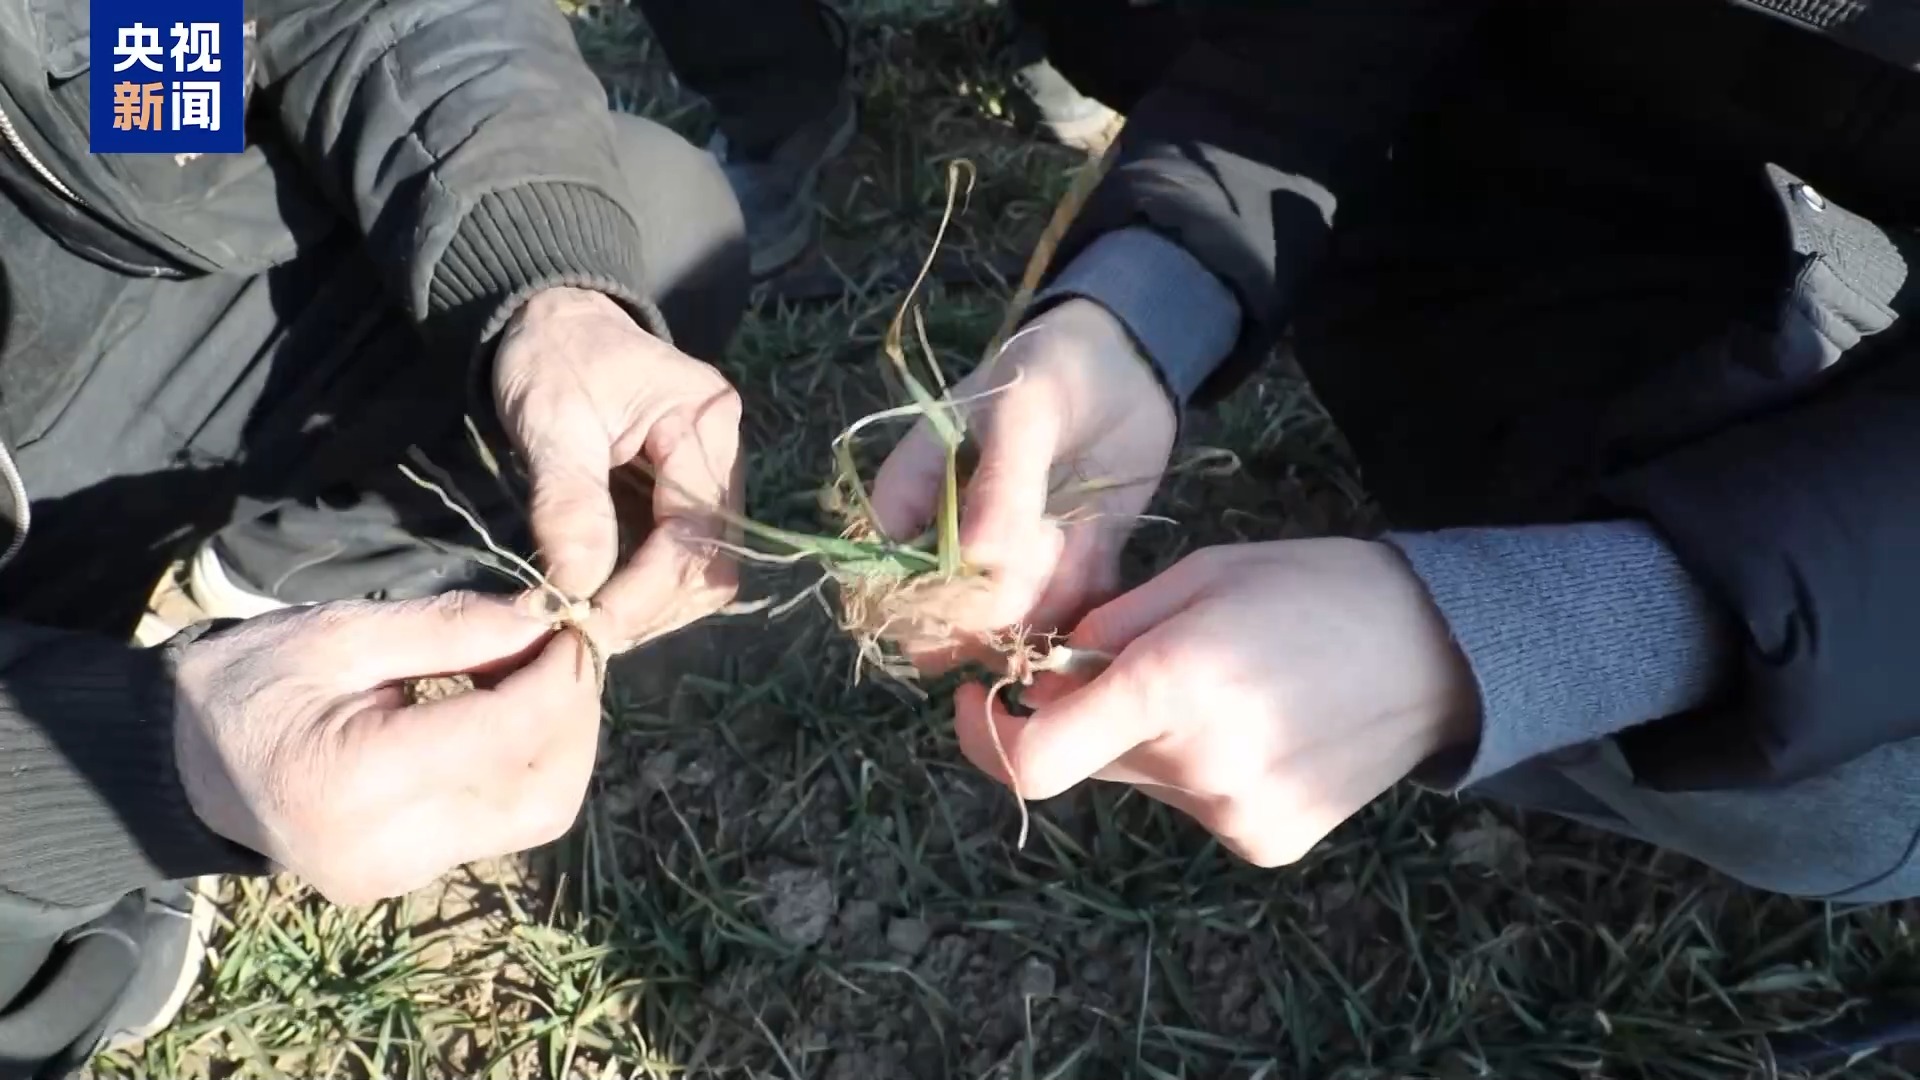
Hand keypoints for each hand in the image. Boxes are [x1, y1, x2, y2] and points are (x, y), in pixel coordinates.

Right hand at [171, 591, 601, 904]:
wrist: (176, 763)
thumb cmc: (248, 681)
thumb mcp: (338, 632)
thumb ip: (449, 629)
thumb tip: (546, 617)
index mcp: (354, 780)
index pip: (505, 734)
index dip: (559, 678)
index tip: (575, 625)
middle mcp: (385, 847)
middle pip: (540, 791)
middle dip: (573, 714)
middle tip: (568, 648)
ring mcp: (399, 876)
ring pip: (534, 814)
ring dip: (560, 743)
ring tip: (541, 675)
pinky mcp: (408, 879)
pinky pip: (501, 823)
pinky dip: (524, 765)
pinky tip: (509, 713)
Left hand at [493, 287, 741, 650]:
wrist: (552, 319)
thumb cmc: (551, 357)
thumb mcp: (550, 419)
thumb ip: (568, 503)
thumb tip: (576, 590)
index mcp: (703, 419)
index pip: (696, 532)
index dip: (646, 589)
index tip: (587, 625)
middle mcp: (725, 451)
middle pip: (713, 561)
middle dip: (651, 607)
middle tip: (584, 635)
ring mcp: (713, 476)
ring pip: (706, 571)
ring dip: (653, 609)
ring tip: (591, 623)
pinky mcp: (689, 495)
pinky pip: (686, 560)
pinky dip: (648, 592)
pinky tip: (606, 601)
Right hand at [869, 299, 1175, 667]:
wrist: (1128, 361)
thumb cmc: (1052, 367)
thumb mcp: (1023, 410)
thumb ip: (1001, 484)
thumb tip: (977, 563)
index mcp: (912, 497)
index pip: (884, 579)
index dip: (916, 604)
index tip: (970, 583)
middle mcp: (953, 543)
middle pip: (947, 620)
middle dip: (995, 605)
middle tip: (1042, 544)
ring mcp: (1011, 564)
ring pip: (1012, 625)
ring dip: (1047, 600)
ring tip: (1071, 535)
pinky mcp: (1066, 572)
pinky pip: (1069, 614)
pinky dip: (1087, 602)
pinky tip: (1097, 553)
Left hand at [955, 540, 1478, 866]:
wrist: (1440, 653)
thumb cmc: (1312, 589)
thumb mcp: (1199, 575)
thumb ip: (1106, 628)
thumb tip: (1038, 673)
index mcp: (1171, 683)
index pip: (1033, 757)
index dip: (983, 737)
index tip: (978, 700)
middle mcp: (1196, 764)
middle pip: (1086, 760)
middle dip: (1087, 715)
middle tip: (1144, 663)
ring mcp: (1233, 815)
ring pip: (1141, 781)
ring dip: (1151, 741)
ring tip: (1229, 690)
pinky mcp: (1265, 844)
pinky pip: (1194, 806)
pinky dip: (1202, 769)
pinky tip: (1262, 728)